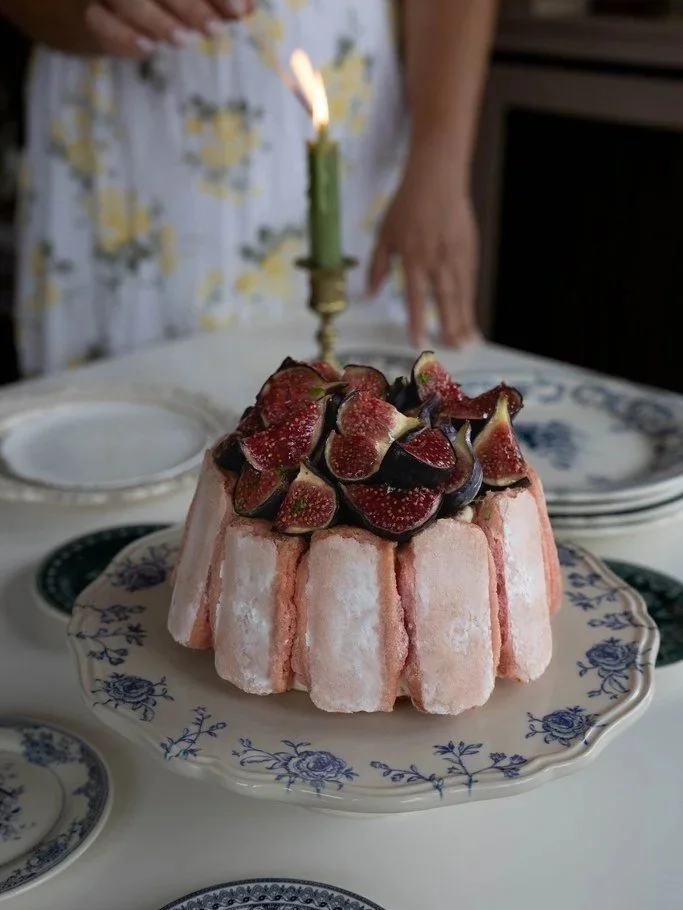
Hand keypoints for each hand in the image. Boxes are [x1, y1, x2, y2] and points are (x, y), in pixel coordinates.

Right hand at [85, 0, 255, 56]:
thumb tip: (249, 8)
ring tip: (183, 39)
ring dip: (157, 19)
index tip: (240, 10)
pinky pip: (98, 20)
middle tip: (214, 30)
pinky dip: (122, 36)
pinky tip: (146, 49)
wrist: (104, 9)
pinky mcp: (86, 9)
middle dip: (190, 4)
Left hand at [368, 154, 479, 348]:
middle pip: (445, 299)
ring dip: (465, 318)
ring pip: (462, 292)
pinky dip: (471, 299)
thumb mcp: (384, 235)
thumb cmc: (406, 205)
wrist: (437, 177)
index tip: (419, 342)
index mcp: (413, 257)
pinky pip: (469, 280)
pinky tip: (471, 314)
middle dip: (451, 326)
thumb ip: (377, 266)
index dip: (417, 321)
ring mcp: (456, 254)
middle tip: (457, 349)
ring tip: (469, 340)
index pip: (415, 297)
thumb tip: (369, 294)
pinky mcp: (469, 248)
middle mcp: (437, 259)